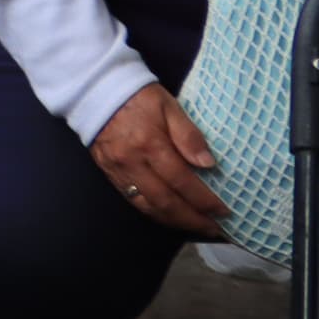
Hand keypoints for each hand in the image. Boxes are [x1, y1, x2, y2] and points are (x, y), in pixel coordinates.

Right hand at [91, 83, 226, 236]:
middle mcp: (132, 163)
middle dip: (193, 219)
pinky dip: (154, 213)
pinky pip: (133, 200)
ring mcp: (117, 171)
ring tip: (196, 227)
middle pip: (165, 202)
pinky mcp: (108, 173)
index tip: (224, 211)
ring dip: (174, 221)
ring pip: (148, 207)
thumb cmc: (138, 95)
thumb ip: (188, 135)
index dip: (204, 200)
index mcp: (150, 144)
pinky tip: (169, 215)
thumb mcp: (169, 106)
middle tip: (215, 229)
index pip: (182, 181)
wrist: (94, 89)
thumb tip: (208, 164)